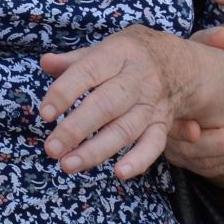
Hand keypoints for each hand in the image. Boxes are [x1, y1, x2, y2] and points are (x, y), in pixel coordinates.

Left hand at [38, 25, 201, 180]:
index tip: (44, 113)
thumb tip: (45, 62)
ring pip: (124, 130)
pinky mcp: (162, 124)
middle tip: (51, 149)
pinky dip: (139, 160)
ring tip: (68, 165)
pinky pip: (154, 144)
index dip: (65, 93)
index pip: (88, 72)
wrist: (179, 63)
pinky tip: (119, 173)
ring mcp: (151, 104)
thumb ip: (74, 60)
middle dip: (76, 129)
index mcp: (118, 54)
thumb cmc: (129, 57)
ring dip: (96, 150)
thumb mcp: (105, 49)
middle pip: (106, 106)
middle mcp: (137, 80)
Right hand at [161, 28, 223, 179]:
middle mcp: (165, 130)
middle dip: (223, 145)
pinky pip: (214, 169)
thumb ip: (212, 41)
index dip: (180, 130)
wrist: (196, 83)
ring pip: (204, 163)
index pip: (166, 124)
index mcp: (162, 104)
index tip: (195, 129)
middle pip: (188, 151)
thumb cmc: (196, 62)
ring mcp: (180, 149)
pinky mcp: (195, 161)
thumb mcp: (202, 47)